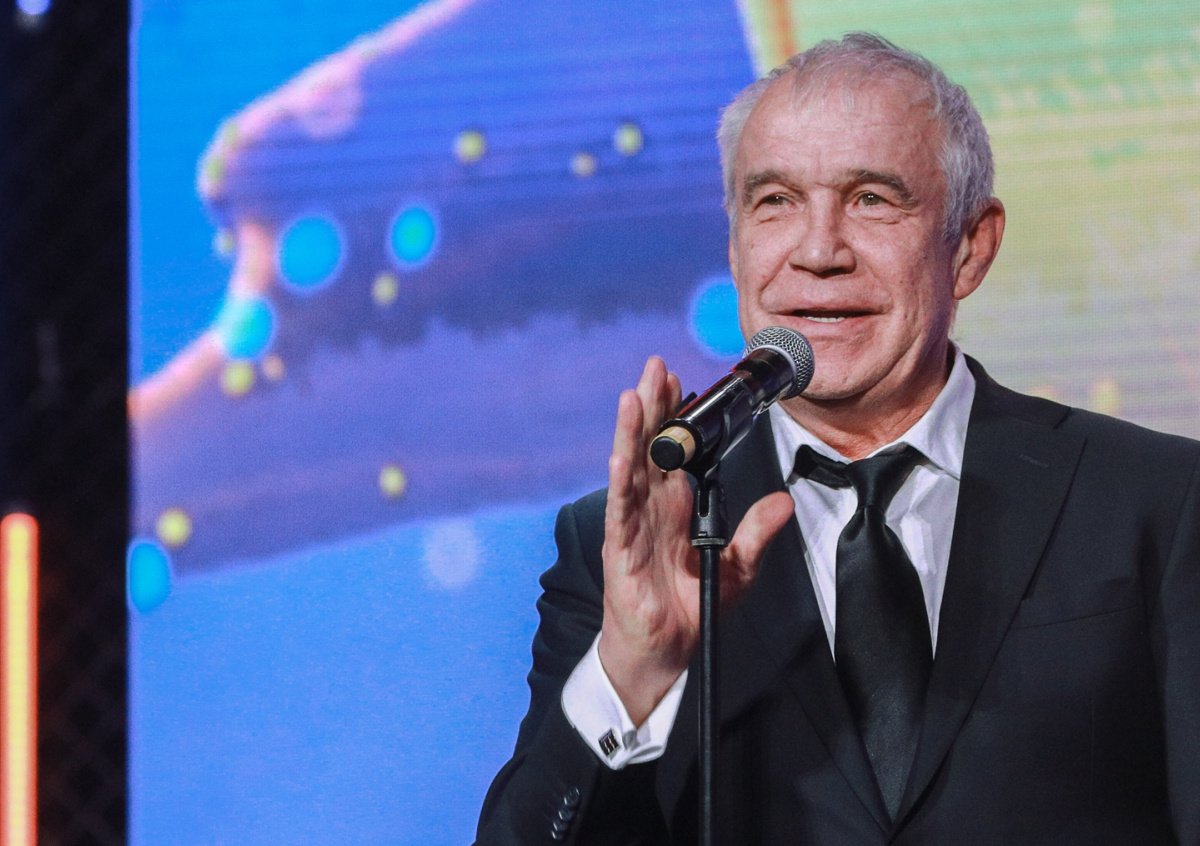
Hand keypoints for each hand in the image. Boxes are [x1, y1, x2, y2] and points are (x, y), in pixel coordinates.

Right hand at [598, 357, 795, 724]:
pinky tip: (621, 455)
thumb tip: (783, 501)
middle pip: (649, 447)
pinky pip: (621, 511)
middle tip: (654, 366)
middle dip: (652, 407)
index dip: (675, 416)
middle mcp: (650, 509)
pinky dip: (620, 482)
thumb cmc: (691, 609)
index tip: (680, 379)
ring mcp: (632, 526)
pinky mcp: (621, 551)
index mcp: (674, 507)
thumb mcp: (736, 566)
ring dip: (631, 432)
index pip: (673, 451)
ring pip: (630, 469)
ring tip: (634, 394)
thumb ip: (757, 533)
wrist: (665, 654)